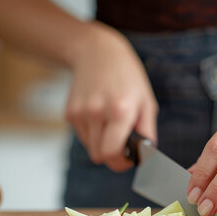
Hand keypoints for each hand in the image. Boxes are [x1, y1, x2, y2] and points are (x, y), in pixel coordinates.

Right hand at [65, 24, 157, 171]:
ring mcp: (80, 113)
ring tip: (111, 124)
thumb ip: (147, 132)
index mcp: (120, 110)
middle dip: (112, 157)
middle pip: (99, 156)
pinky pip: (83, 137)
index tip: (129, 160)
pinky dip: (93, 134)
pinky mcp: (69, 113)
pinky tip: (99, 115)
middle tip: (123, 147)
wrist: (97, 52)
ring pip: (90, 148)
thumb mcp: (146, 102)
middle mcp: (96, 112)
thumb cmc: (128, 78)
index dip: (121, 163)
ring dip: (102, 144)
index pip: (112, 154)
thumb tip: (146, 157)